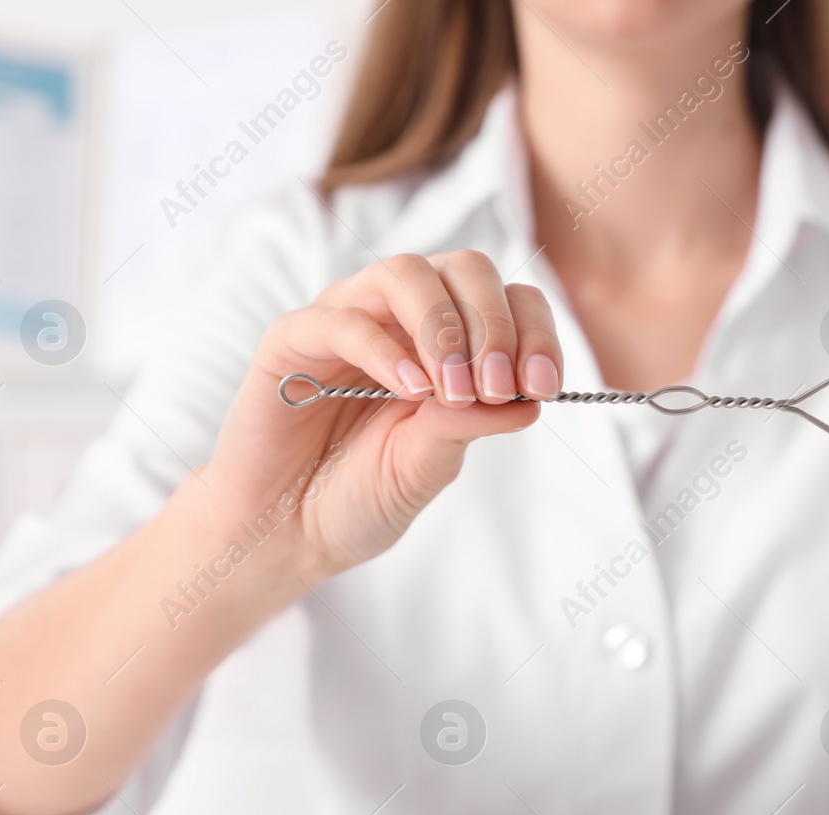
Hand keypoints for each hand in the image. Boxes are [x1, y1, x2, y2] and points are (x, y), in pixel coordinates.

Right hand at [203, 250, 563, 584]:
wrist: (286, 532)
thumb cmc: (360, 495)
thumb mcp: (432, 465)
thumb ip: (472, 426)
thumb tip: (531, 400)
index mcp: (446, 340)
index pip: (507, 300)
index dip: (533, 331)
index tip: (542, 385)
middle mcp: (399, 317)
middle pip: (464, 268)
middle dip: (494, 324)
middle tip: (499, 387)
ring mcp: (346, 319)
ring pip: (405, 273)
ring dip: (443, 328)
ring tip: (454, 390)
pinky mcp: (293, 339)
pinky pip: (343, 319)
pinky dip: (386, 350)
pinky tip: (410, 391)